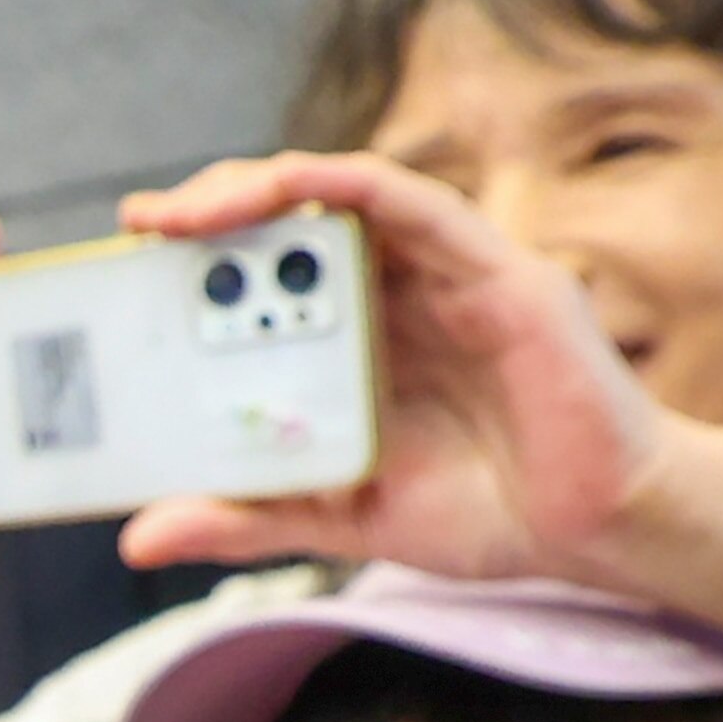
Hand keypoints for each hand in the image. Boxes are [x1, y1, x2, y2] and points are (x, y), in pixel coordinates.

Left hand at [109, 150, 678, 588]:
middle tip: (141, 226)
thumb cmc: (483, 513)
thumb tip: (139, 535)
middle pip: (298, 221)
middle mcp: (400, 292)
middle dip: (214, 210)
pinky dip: (354, 188)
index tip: (129, 259)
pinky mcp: (501, 273)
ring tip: (195, 212)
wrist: (593, 533)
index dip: (201, 256)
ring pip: (348, 199)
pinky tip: (299, 186)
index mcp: (361, 339)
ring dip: (267, 189)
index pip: (272, 273)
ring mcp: (450, 275)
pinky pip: (419, 206)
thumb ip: (246, 516)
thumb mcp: (336, 520)